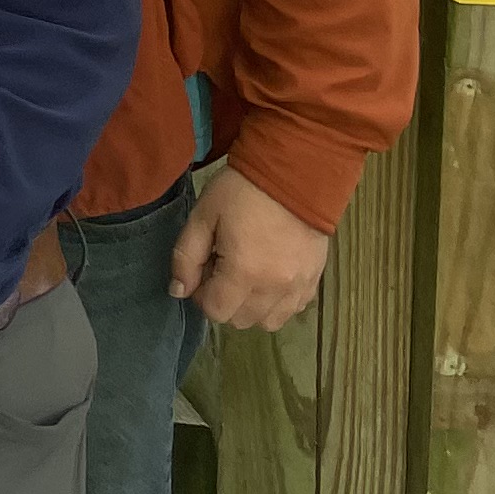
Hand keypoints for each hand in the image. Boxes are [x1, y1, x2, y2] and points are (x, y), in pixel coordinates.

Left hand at [170, 165, 330, 331]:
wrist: (296, 172)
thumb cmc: (243, 191)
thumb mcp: (203, 216)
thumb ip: (185, 257)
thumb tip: (178, 291)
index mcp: (244, 273)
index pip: (216, 311)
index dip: (202, 295)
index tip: (204, 269)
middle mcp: (275, 288)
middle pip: (241, 320)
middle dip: (224, 301)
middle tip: (223, 266)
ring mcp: (299, 286)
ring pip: (269, 321)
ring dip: (251, 306)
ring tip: (247, 274)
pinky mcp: (316, 279)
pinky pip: (293, 308)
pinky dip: (277, 301)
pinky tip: (270, 275)